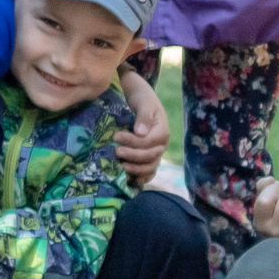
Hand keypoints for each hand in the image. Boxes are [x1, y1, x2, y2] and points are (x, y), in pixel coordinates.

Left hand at [112, 65, 169, 184]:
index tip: (116, 136)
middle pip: (150, 156)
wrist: (140, 97)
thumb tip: (141, 133)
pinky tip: (131, 180)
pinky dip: (141, 176)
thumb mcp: (143, 102)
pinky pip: (149, 170)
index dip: (133, 142)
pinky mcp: (148, 156)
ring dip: (137, 169)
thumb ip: (143, 116)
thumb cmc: (142, 97)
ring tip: (121, 166)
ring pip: (150, 166)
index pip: (148, 142)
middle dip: (133, 156)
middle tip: (116, 151)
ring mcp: (156, 151)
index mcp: (162, 131)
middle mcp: (161, 144)